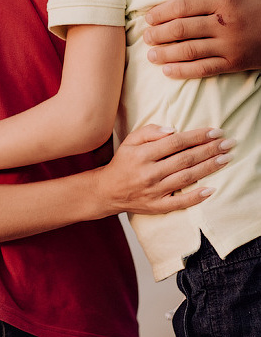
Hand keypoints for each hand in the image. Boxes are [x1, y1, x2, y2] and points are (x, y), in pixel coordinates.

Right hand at [93, 123, 230, 214]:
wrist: (107, 190)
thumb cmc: (122, 163)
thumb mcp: (129, 141)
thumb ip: (149, 132)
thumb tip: (173, 130)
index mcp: (142, 154)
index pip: (175, 143)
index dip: (197, 136)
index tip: (215, 131)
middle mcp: (149, 172)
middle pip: (185, 159)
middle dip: (209, 150)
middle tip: (228, 143)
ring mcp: (154, 190)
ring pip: (186, 178)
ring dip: (209, 168)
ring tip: (226, 159)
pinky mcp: (157, 205)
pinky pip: (180, 202)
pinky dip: (196, 197)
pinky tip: (211, 189)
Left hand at [144, 0, 260, 77]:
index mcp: (226, 0)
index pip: (183, 6)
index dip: (161, 12)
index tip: (148, 17)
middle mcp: (226, 24)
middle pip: (182, 29)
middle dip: (159, 34)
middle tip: (146, 36)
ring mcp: (231, 45)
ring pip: (190, 51)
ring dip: (165, 54)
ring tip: (151, 55)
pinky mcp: (236, 63)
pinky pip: (205, 69)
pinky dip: (184, 71)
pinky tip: (168, 71)